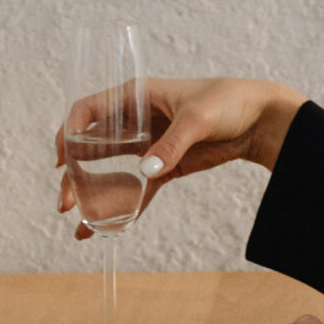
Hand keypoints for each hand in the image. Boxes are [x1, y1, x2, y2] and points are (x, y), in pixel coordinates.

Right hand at [55, 77, 302, 238]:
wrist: (261, 119)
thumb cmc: (229, 101)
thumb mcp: (198, 117)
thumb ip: (172, 143)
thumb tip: (145, 171)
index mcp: (137, 95)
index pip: (90, 109)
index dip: (69, 130)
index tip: (62, 158)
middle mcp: (136, 119)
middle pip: (93, 145)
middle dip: (74, 173)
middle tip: (64, 202)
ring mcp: (149, 144)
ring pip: (110, 170)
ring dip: (93, 193)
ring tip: (76, 220)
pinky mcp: (165, 166)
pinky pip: (138, 188)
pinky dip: (125, 208)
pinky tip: (109, 228)